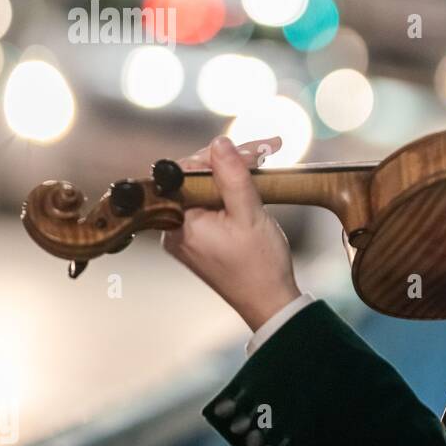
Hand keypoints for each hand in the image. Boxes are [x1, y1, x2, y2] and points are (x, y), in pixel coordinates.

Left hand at [162, 135, 300, 330]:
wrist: (269, 302)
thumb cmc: (260, 265)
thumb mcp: (249, 214)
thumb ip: (232, 176)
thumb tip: (220, 142)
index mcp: (179, 222)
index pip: (187, 171)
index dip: (216, 156)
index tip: (249, 150)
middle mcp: (175, 228)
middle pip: (195, 178)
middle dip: (228, 162)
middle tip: (263, 151)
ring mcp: (187, 234)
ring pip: (205, 189)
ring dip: (232, 174)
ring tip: (262, 162)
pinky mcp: (201, 238)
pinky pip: (210, 205)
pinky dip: (230, 192)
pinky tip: (252, 182)